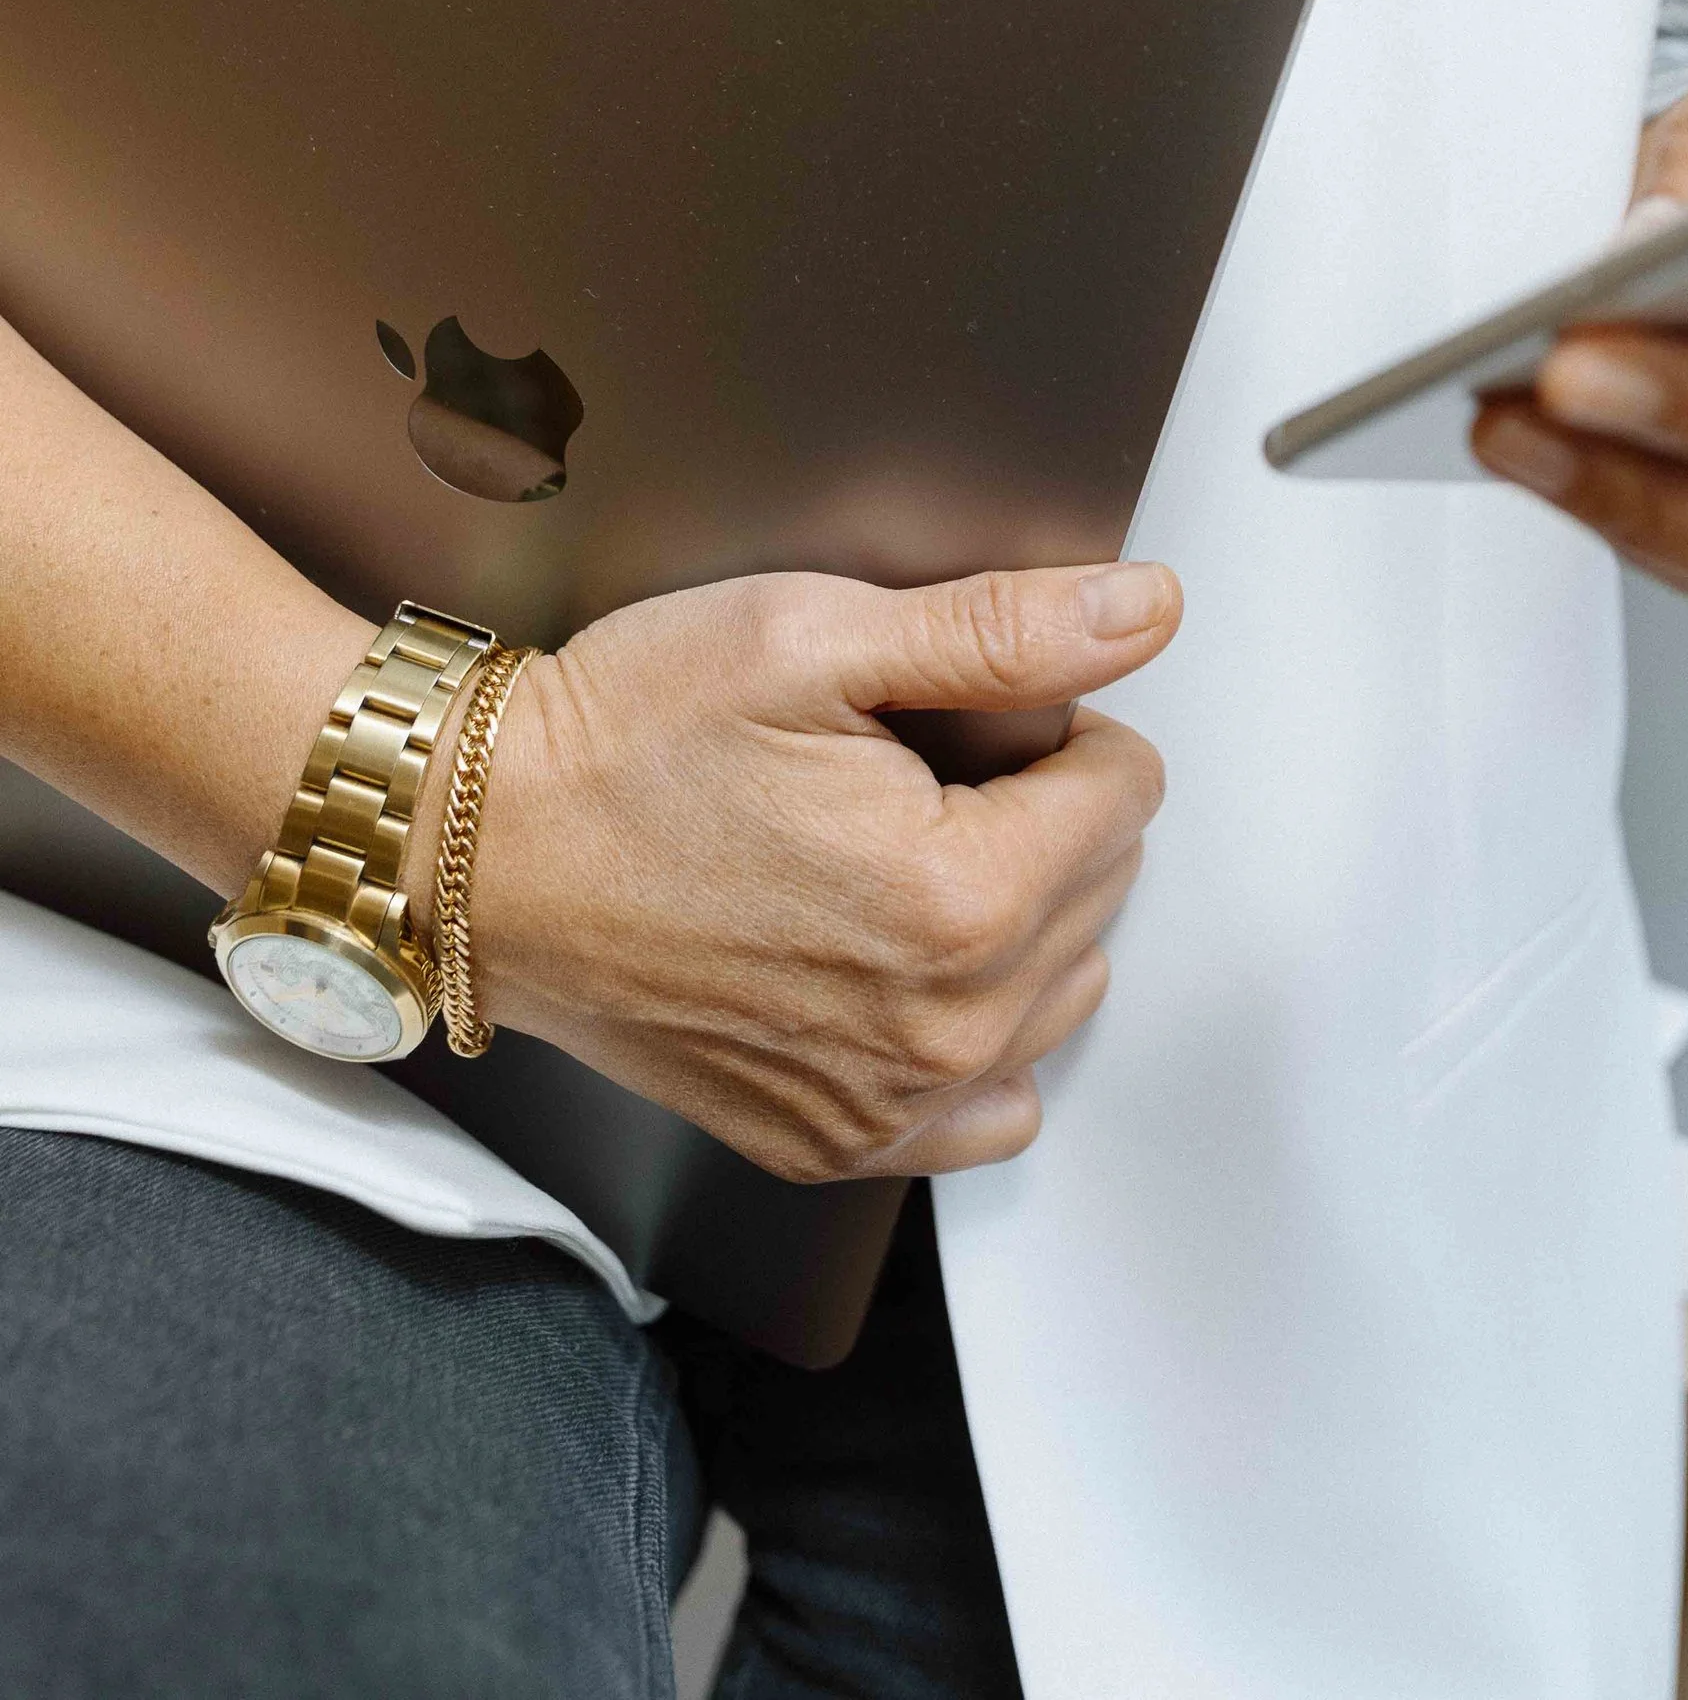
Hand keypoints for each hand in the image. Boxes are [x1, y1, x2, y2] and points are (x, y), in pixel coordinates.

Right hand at [455, 557, 1180, 1181]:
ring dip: (1018, 914)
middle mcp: (942, 1028)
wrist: (480, 850)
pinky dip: (976, 1028)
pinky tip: (900, 957)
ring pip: (1063, 985)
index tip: (953, 715)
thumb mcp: (816, 638)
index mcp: (959, 899)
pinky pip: (993, 1103)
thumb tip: (1143, 611)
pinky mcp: (836, 1139)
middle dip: (1034, 811)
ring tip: (892, 851)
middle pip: (1103, 887)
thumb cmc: (623, 741)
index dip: (1049, 722)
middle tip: (903, 772)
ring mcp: (888, 1104)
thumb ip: (1003, 630)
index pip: (1126, 788)